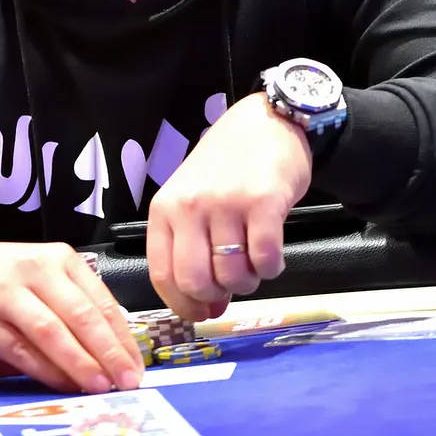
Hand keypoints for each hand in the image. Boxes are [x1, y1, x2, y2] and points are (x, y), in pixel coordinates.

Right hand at [0, 240, 143, 393]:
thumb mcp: (40, 277)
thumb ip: (72, 306)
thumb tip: (113, 353)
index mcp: (58, 259)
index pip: (101, 301)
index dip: (122, 338)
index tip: (137, 366)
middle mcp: (36, 270)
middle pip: (82, 316)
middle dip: (109, 353)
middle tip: (128, 382)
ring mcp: (7, 295)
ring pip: (54, 333)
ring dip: (81, 364)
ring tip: (101, 388)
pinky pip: (22, 351)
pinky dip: (47, 371)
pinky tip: (64, 386)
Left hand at [147, 92, 309, 319]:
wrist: (265, 122)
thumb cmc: (226, 166)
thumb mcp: (193, 200)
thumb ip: (193, 250)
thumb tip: (209, 308)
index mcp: (165, 209)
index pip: (163, 274)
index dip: (183, 304)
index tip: (200, 313)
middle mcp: (190, 206)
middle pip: (195, 280)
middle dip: (217, 296)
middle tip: (232, 286)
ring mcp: (226, 203)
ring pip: (233, 274)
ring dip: (248, 282)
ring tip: (253, 263)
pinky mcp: (263, 202)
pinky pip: (265, 259)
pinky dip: (271, 269)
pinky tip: (272, 256)